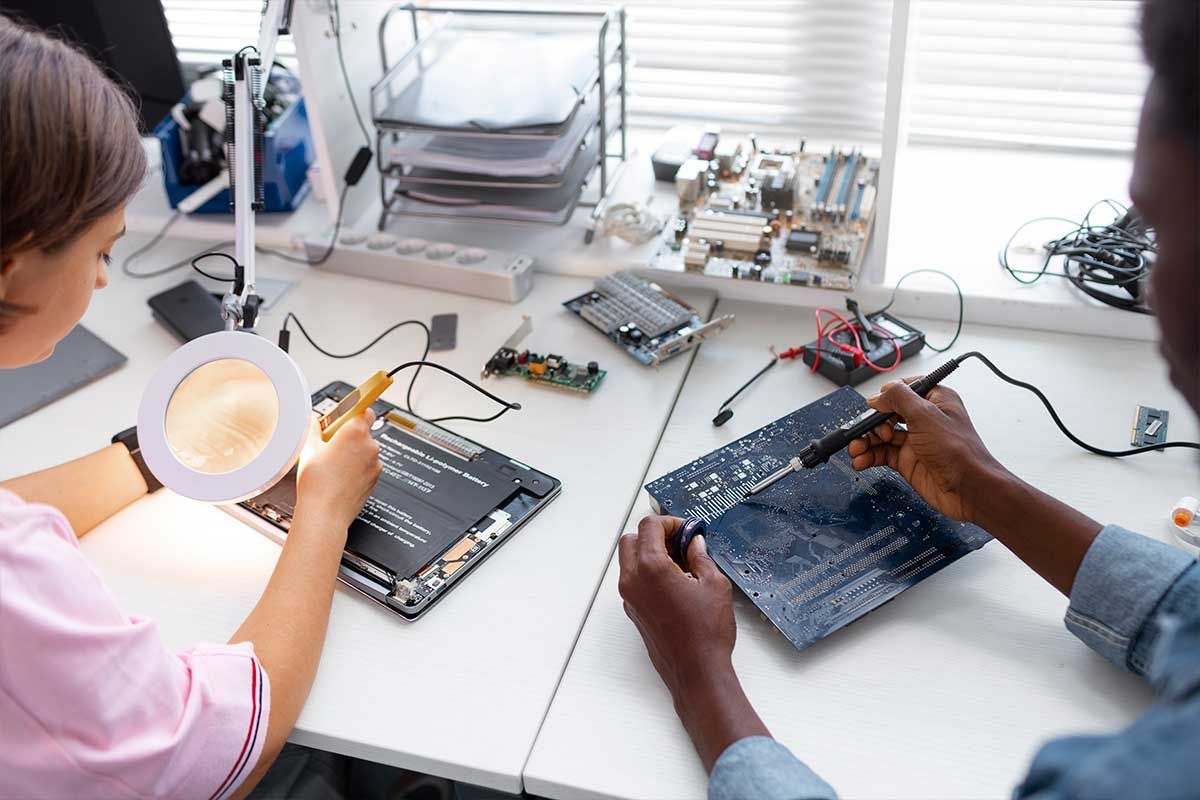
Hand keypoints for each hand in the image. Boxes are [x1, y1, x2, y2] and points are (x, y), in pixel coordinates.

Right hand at [295, 409, 381, 532]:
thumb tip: (314, 421)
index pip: (364, 409)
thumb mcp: (309, 449)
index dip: (354, 411)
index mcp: (356, 432)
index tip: (347, 413)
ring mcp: (375, 464)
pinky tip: (339, 476)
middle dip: (348, 435)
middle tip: (329, 443)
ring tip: (332, 464)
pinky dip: (357, 468)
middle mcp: (370, 446)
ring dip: (353, 453)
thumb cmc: (318, 484)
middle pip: (363, 431)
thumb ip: (313, 428)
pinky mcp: (375, 479)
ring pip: (365, 451)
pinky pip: (367, 466)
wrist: (325, 514)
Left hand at [617, 515, 769, 770]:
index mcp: (650, 568)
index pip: (649, 526)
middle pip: (631, 540)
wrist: (696, 672)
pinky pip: (633, 581)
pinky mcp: (633, 612)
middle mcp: (633, 580)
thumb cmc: (707, 631)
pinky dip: (647, 572)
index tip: (688, 530)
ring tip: (681, 564)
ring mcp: (629, 598)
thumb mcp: (714, 585)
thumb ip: (701, 557)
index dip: (670, 522)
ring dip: (649, 553)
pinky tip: (675, 583)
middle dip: (654, 535)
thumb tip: (695, 543)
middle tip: (680, 543)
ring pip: (629, 561)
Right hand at [847, 379, 1007, 523]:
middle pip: (887, 414)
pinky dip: (869, 456)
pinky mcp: (908, 461)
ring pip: (881, 436)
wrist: (968, 489)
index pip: (903, 390)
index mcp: (935, 400)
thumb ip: (899, 399)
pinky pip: (882, 454)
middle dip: (871, 423)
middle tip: (865, 432)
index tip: (875, 407)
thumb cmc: (960, 452)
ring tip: (856, 449)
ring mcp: (915, 441)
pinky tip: (861, 460)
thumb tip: (879, 395)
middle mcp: (924, 419)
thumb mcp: (926, 415)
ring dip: (865, 441)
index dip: (886, 397)